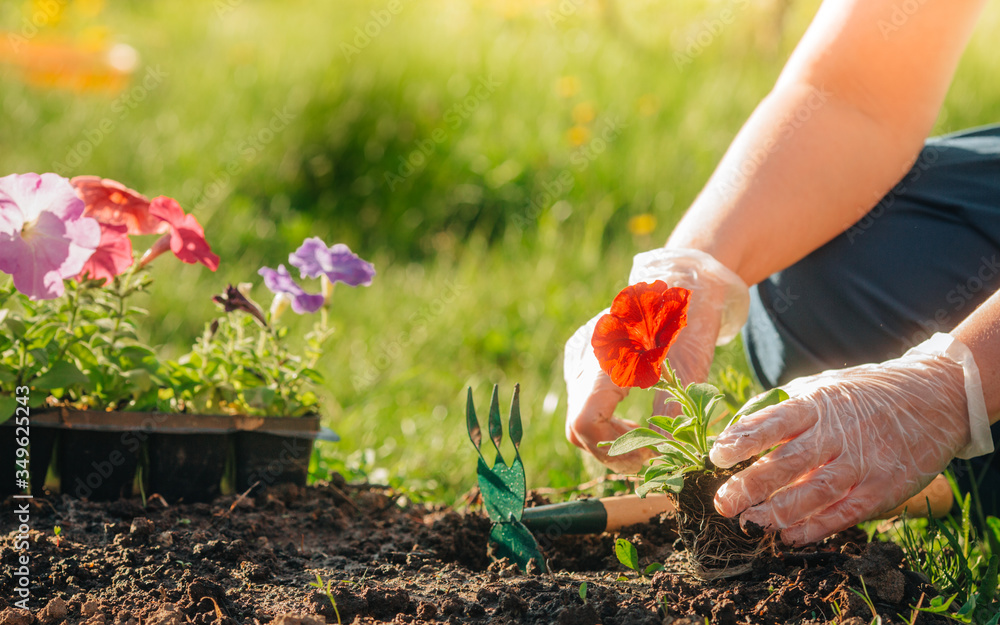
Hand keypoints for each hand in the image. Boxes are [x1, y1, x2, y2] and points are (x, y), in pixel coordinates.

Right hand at [564, 248, 748, 472]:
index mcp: (605, 358)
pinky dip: (603, 415)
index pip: (585, 424)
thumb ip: (671, 417)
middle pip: (578, 426)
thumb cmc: (689, 322)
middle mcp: (582, 357)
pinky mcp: (580, 352)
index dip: (614, 451)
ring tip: (642, 437)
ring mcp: (577, 353)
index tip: (649, 455)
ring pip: (577, 414)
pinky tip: (629, 414)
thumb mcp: (689, 372)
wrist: (682, 279)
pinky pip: (581, 396)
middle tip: (649, 455)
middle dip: (612, 449)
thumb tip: (666, 456)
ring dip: (606, 435)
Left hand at [710, 333, 992, 545]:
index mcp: (819, 403)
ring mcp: (862, 462)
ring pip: (815, 491)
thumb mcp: (824, 386)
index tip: (716, 455)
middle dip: (751, 484)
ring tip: (751, 521)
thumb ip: (784, 408)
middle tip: (723, 502)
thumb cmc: (864, 394)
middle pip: (788, 462)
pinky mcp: (883, 487)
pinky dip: (817, 527)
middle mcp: (838, 433)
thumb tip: (737, 428)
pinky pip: (846, 512)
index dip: (743, 439)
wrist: (935, 399)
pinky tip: (790, 536)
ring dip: (779, 510)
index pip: (774, 421)